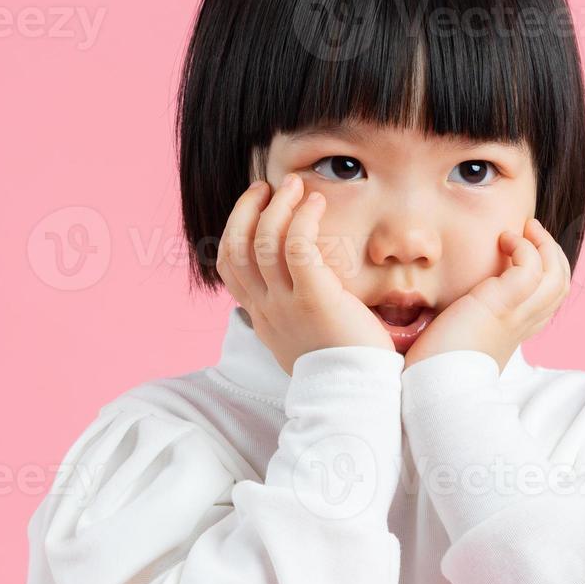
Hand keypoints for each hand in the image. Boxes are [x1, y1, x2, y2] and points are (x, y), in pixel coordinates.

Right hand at [217, 172, 393, 374]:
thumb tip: (295, 293)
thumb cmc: (341, 368)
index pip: (229, 267)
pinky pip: (297, 248)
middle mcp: (266, 309)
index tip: (256, 207)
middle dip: (248, 210)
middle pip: (236, 248)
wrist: (356, 397)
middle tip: (270, 187)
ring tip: (296, 186)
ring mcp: (286, 304)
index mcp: (262, 317)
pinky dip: (302, 219)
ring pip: (263, 242)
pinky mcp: (315, 299)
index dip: (236, 230)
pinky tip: (317, 204)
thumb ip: (292, 315)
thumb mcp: (302, 340)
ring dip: (277, 206)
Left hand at [403, 217, 570, 372]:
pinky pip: (531, 268)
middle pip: (560, 284)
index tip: (524, 250)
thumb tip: (445, 312)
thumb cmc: (434, 372)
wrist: (432, 394)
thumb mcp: (456, 341)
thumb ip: (463, 323)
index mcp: (514, 333)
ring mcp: (515, 316)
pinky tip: (503, 239)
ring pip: (556, 275)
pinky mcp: (501, 307)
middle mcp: (522, 325)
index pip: (548, 299)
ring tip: (521, 230)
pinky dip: (524, 248)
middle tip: (529, 231)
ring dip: (543, 245)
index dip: (545, 271)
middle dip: (551, 252)